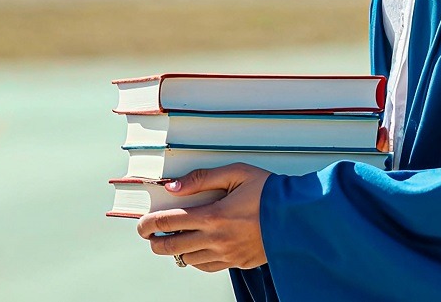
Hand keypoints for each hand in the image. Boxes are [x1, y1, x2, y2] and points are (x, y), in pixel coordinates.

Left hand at [135, 164, 270, 272]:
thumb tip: (173, 186)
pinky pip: (207, 267)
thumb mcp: (236, 173)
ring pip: (188, 260)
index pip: (169, 222)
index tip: (141, 224)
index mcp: (214, 216)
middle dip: (155, 242)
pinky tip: (197, 249)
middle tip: (151, 235)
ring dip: (176, 250)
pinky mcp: (238, 263)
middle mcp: (217, 239)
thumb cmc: (268, 191)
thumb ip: (202, 178)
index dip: (148, 224)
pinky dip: (196, 260)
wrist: (298, 217)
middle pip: (172, 247)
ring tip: (175, 239)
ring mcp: (227, 255)